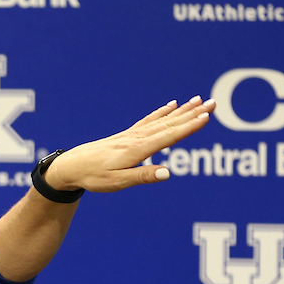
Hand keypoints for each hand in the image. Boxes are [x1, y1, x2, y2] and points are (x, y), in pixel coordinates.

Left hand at [43, 96, 216, 192]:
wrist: (71, 166)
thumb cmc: (94, 177)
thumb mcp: (118, 182)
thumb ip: (143, 177)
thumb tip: (167, 173)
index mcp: (137, 150)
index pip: (168, 136)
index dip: (188, 127)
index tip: (206, 117)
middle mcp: (137, 138)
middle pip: (169, 124)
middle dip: (192, 113)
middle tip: (213, 103)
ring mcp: (132, 135)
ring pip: (162, 120)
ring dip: (182, 110)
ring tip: (199, 100)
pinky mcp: (127, 135)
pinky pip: (149, 121)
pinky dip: (162, 112)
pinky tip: (172, 105)